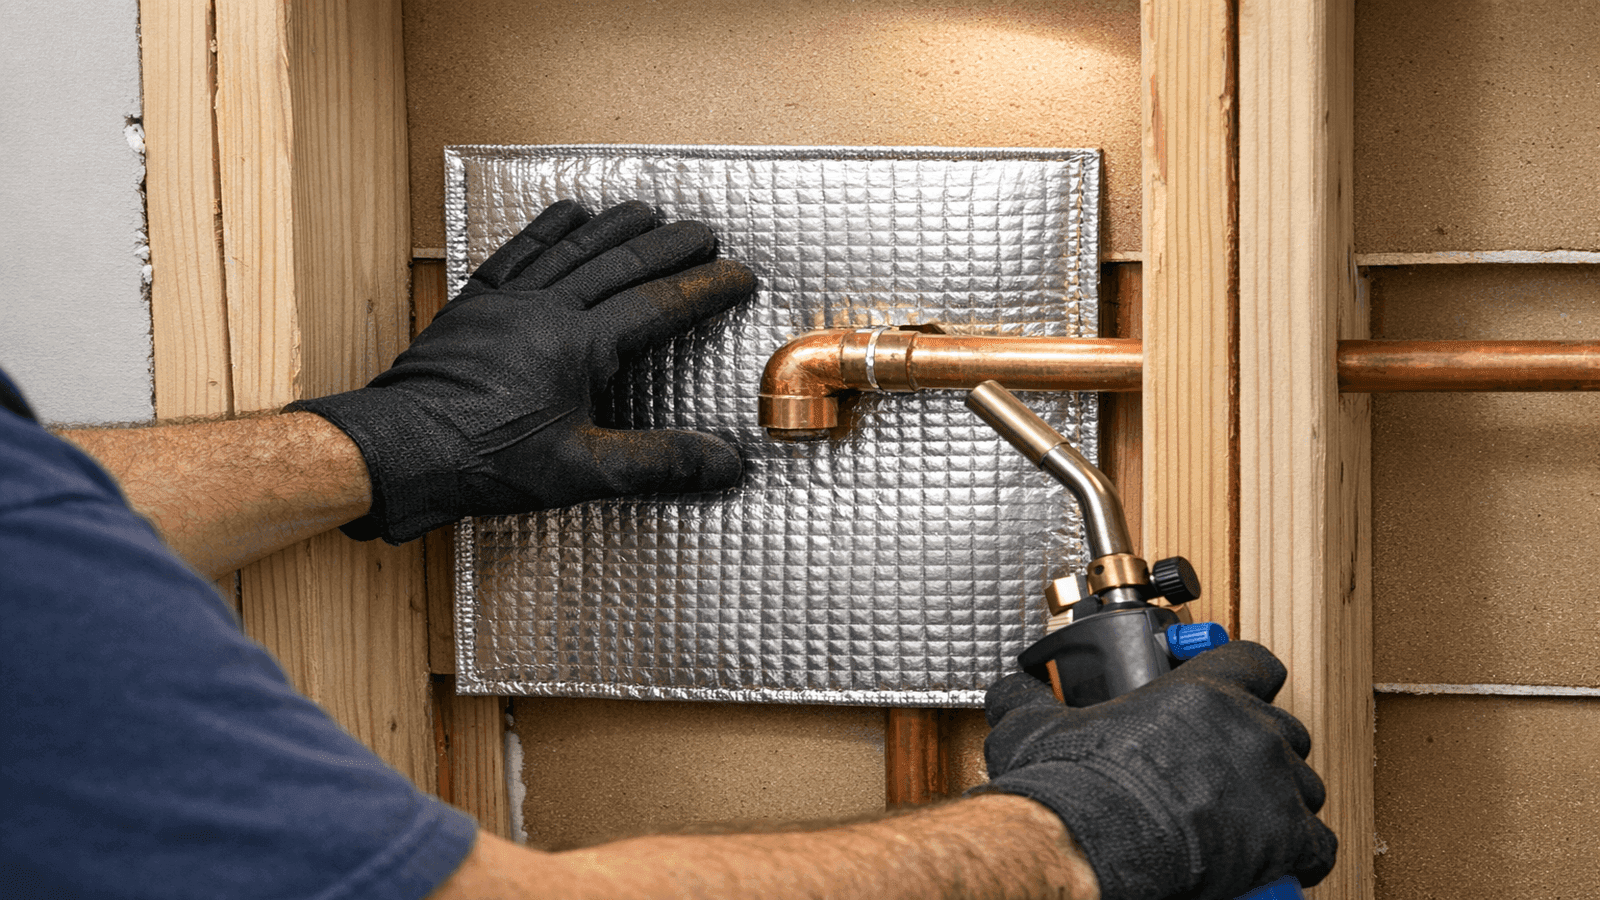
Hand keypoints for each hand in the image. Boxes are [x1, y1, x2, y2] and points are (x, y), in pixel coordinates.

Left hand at [293, 199, 756, 543]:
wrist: (402, 449)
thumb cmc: (487, 462)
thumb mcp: (583, 472)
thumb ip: (658, 463)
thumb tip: (724, 463)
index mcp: (580, 344)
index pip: (659, 304)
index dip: (705, 288)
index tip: (739, 277)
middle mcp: (548, 307)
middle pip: (623, 260)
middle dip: (672, 245)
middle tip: (707, 237)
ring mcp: (509, 298)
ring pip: (575, 245)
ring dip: (618, 225)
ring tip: (650, 213)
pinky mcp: (476, 303)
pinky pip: (520, 248)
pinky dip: (550, 227)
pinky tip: (569, 213)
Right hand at [977, 641, 1336, 899]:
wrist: (1094, 840)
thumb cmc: (1074, 784)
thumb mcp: (1036, 725)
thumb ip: (1030, 699)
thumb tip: (1012, 690)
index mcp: (1201, 691)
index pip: (1255, 662)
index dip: (1248, 678)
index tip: (1234, 696)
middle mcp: (1248, 729)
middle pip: (1286, 728)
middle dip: (1264, 748)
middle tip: (1229, 769)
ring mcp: (1272, 782)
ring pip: (1306, 784)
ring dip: (1283, 799)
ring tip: (1250, 818)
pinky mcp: (1285, 837)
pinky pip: (1318, 843)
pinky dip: (1300, 854)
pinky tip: (1277, 861)